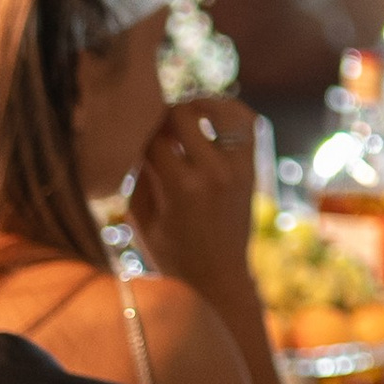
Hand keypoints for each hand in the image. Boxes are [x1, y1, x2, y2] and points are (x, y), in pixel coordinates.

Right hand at [128, 93, 260, 307]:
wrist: (221, 278)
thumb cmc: (173, 256)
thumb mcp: (142, 220)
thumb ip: (139, 176)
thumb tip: (137, 137)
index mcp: (181, 188)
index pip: (152, 137)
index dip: (136, 134)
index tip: (131, 139)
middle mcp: (213, 173)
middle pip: (182, 114)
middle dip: (163, 115)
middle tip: (156, 127)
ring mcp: (238, 168)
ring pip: (222, 108)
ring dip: (198, 105)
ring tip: (184, 116)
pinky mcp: (252, 168)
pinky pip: (248, 122)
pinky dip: (229, 111)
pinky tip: (209, 117)